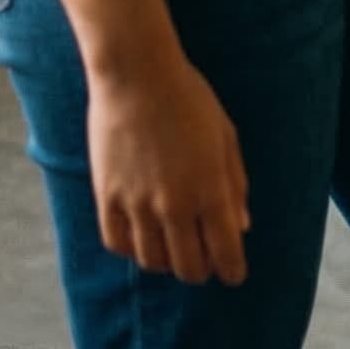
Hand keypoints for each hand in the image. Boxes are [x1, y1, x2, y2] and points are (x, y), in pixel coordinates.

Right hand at [87, 53, 251, 286]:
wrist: (136, 74)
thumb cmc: (188, 98)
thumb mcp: (225, 135)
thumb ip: (235, 183)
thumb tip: (242, 225)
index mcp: (210, 189)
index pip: (226, 252)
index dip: (232, 270)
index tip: (233, 274)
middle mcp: (174, 204)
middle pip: (189, 267)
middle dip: (201, 270)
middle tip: (204, 260)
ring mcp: (137, 203)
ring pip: (153, 261)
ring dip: (167, 261)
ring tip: (173, 246)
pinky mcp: (106, 197)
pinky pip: (118, 244)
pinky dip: (132, 249)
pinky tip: (142, 236)